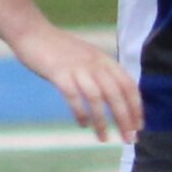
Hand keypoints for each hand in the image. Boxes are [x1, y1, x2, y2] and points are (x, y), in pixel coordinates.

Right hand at [9, 22, 142, 143]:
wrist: (33, 32)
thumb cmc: (59, 49)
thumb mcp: (88, 57)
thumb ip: (101, 72)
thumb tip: (115, 97)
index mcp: (105, 60)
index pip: (128, 85)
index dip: (136, 106)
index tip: (139, 126)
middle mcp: (95, 64)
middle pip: (116, 94)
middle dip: (125, 118)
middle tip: (129, 138)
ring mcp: (77, 68)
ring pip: (96, 98)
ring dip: (102, 121)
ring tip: (104, 139)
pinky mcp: (59, 74)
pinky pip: (73, 96)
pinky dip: (80, 112)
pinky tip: (83, 125)